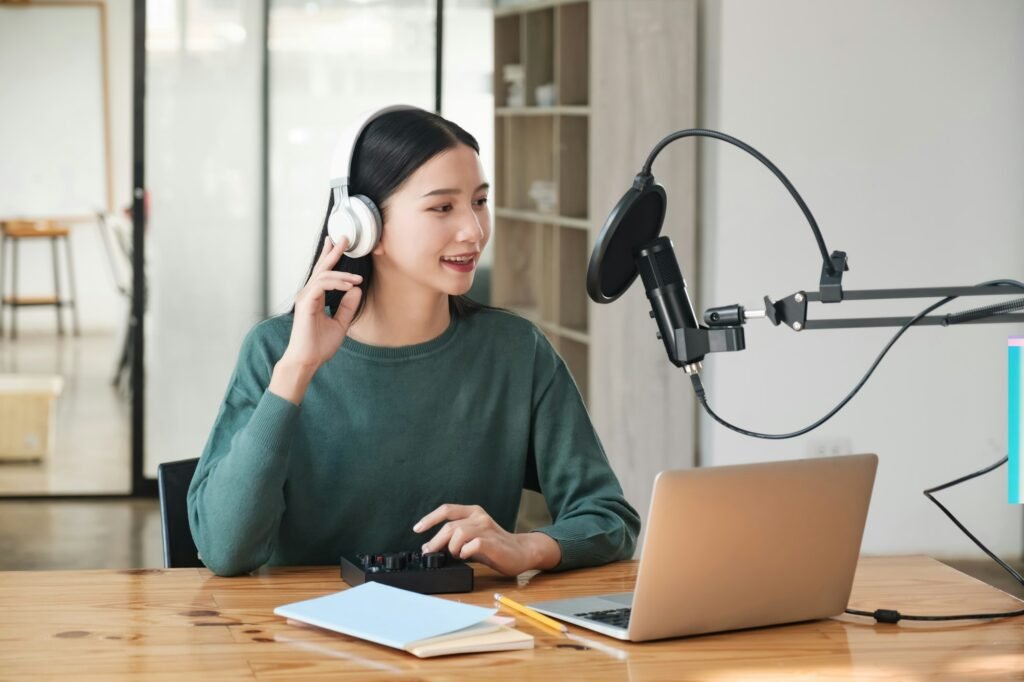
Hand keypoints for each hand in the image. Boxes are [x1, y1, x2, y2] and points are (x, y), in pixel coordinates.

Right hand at [269, 236, 361, 403]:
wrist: (308, 360)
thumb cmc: (319, 345)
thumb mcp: (340, 323)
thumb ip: (347, 306)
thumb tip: (356, 289)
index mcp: (314, 297)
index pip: (324, 273)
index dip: (331, 258)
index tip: (340, 245)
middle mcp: (308, 294)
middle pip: (321, 267)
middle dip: (333, 252)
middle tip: (345, 238)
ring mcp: (305, 297)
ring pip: (324, 275)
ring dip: (342, 274)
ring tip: (357, 278)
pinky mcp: (306, 303)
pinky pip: (322, 284)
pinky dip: (337, 282)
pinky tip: (350, 285)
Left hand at [414, 504, 560, 575]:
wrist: (521, 552)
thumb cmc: (495, 546)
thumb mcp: (472, 538)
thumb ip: (454, 539)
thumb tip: (431, 547)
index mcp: (473, 512)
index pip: (447, 510)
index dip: (429, 519)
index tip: (417, 529)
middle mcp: (479, 517)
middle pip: (449, 526)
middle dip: (435, 541)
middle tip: (430, 552)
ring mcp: (487, 528)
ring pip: (458, 533)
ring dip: (451, 548)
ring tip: (456, 555)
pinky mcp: (493, 542)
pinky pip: (472, 544)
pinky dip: (464, 552)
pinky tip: (466, 556)